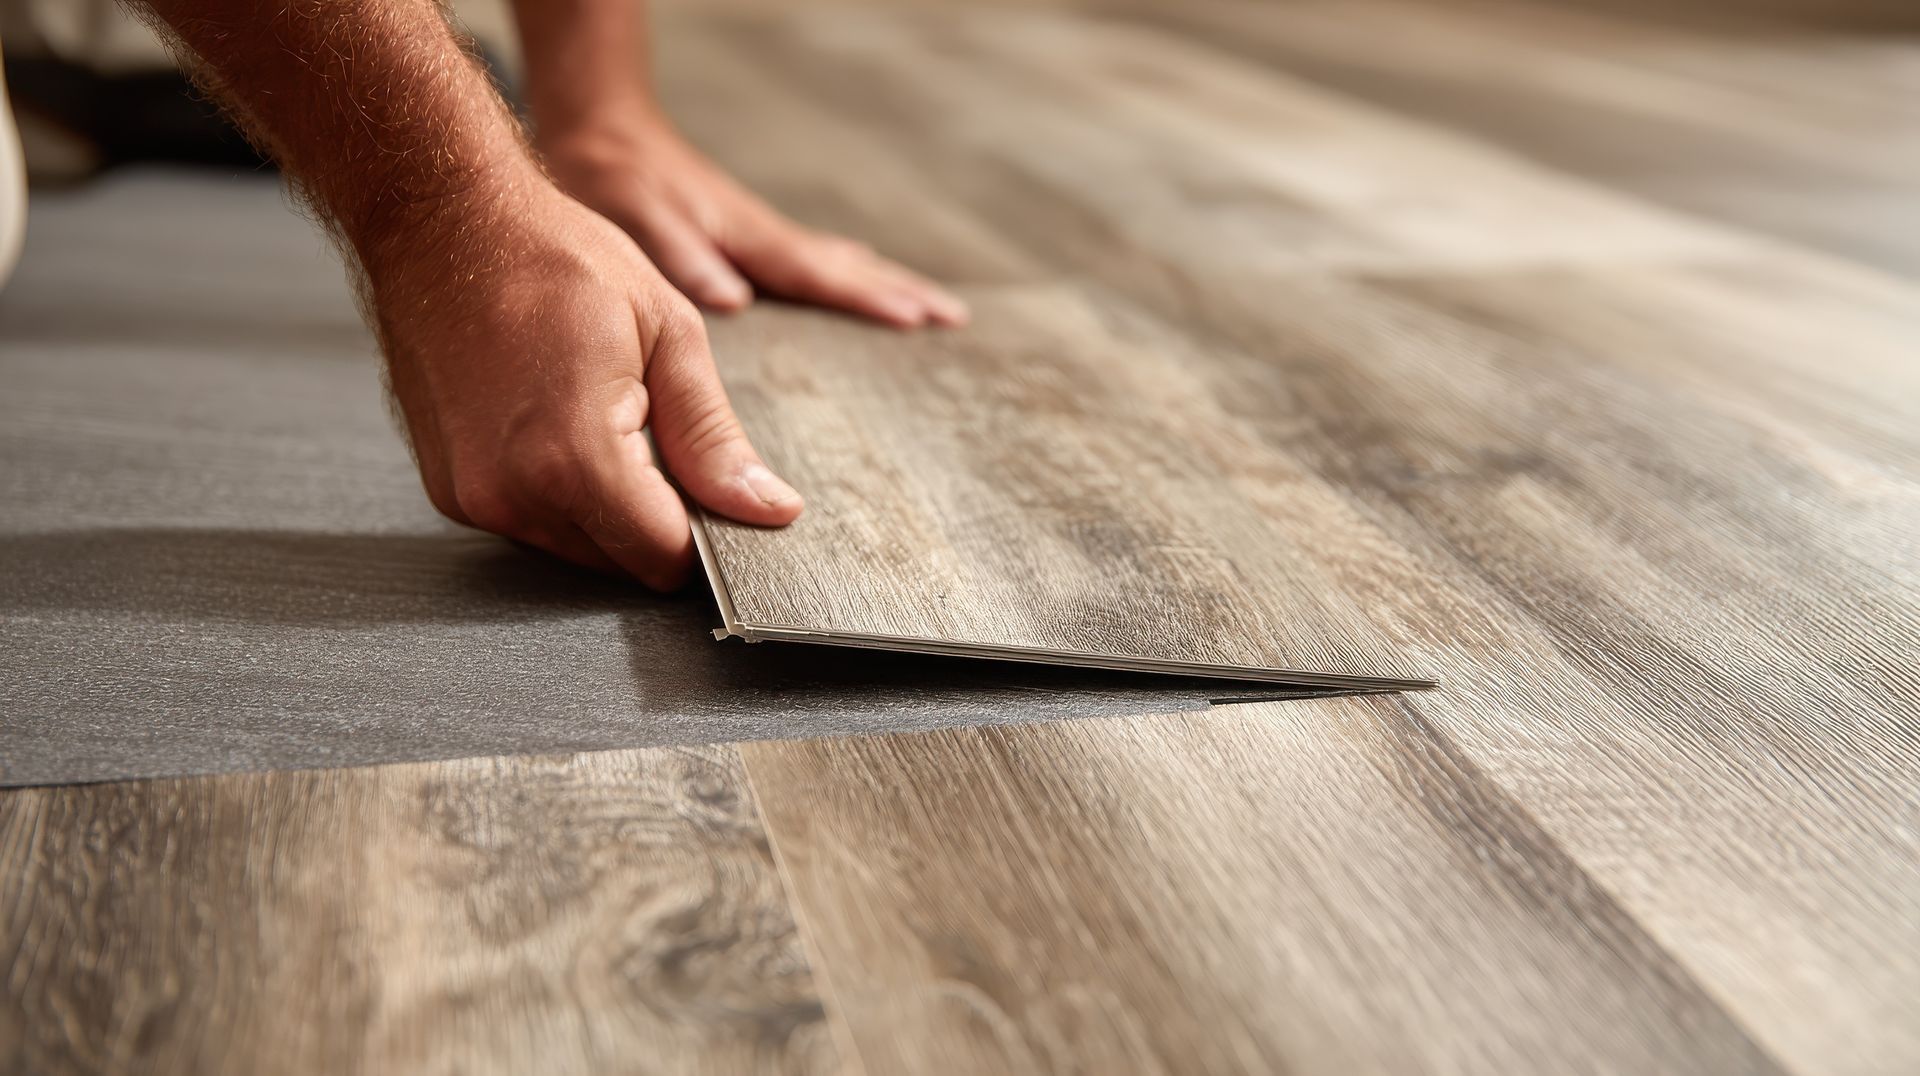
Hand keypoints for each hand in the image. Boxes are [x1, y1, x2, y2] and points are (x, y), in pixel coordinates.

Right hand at [358, 167, 801, 588]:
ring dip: (608, 507)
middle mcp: (512, 495)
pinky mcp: (449, 492)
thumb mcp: (667, 335)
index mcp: (575, 459)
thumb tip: (768, 510)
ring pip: (579, 548)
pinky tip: (560, 423)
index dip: (706, 533)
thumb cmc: (552, 256)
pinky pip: (532, 523)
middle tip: (655, 429)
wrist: (440, 220)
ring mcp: (472, 498)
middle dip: (657, 517)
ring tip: (603, 413)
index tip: (717, 489)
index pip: (664, 557)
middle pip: (622, 563)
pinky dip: (560, 494)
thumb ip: (715, 439)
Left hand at [536, 109, 968, 328]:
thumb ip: (683, 258)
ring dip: (884, 280)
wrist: (603, 127)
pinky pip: (814, 255)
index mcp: (746, 238)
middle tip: (955, 316)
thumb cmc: (615, 179)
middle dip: (900, 291)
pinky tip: (855, 265)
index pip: (819, 275)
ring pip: (838, 259)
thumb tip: (733, 300)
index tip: (917, 319)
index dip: (869, 299)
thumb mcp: (637, 221)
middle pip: (846, 267)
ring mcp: (759, 229)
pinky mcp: (746, 228)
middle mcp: (763, 234)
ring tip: (928, 303)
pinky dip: (847, 265)